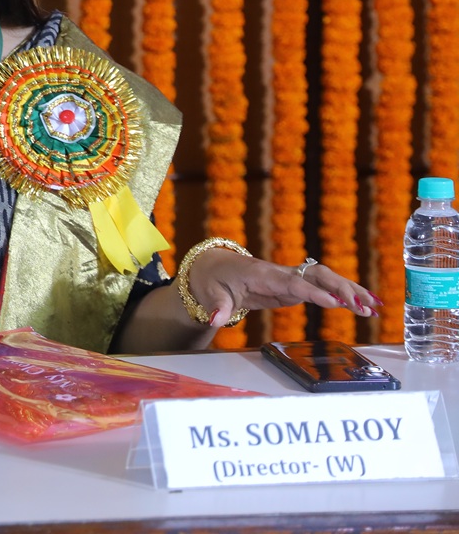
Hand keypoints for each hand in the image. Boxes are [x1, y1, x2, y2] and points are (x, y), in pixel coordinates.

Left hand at [187, 248, 380, 326]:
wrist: (215, 267)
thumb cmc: (213, 280)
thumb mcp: (211, 294)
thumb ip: (217, 306)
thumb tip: (215, 318)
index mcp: (262, 275)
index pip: (293, 282)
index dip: (315, 291)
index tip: (336, 301)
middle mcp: (281, 273)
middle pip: (317, 276)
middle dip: (341, 288)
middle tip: (363, 307)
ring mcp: (290, 278)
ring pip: (325, 278)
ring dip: (350, 290)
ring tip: (375, 307)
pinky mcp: (295, 285)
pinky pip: (324, 286)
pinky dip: (345, 293)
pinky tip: (367, 304)